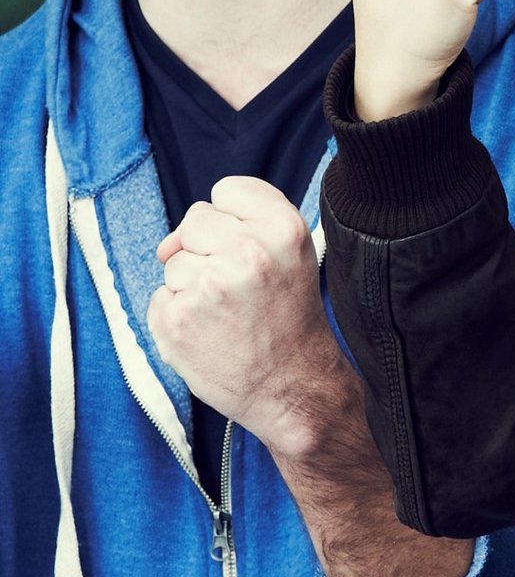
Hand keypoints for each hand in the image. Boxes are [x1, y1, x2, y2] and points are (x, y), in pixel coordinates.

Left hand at [150, 178, 346, 460]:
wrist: (292, 385)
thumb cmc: (288, 320)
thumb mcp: (293, 255)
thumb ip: (246, 225)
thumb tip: (169, 242)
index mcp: (283, 228)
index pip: (228, 190)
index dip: (231, 218)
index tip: (245, 245)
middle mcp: (248, 250)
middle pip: (194, 221)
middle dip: (206, 249)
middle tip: (236, 285)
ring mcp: (209, 285)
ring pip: (174, 261)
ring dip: (190, 285)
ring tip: (224, 313)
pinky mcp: (176, 319)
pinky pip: (159, 297)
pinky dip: (176, 315)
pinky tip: (206, 332)